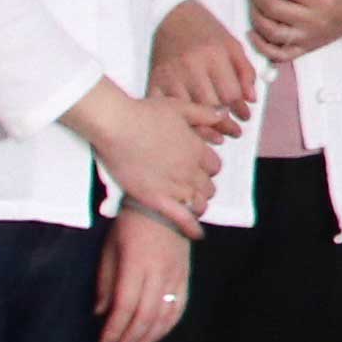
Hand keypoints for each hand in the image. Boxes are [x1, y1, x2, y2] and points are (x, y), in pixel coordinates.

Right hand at [70, 79, 220, 227]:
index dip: (207, 168)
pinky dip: (191, 227)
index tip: (199, 168)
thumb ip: (204, 114)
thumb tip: (224, 115)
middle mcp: (190, 170)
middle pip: (208, 186)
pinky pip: (180, 218)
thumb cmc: (144, 113)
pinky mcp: (156, 198)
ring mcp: (174, 186)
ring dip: (197, 204)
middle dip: (202, 186)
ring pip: (198, 202)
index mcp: (197, 150)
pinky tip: (196, 233)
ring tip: (192, 204)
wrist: (117, 126)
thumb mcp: (179, 107)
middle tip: (191, 185)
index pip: (214, 167)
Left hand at [93, 207, 192, 341]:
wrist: (165, 204)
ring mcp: (175, 276)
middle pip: (144, 317)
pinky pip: (179, 308)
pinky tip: (155, 337)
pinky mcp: (185, 277)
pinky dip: (167, 327)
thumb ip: (106, 282)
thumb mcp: (109, 248)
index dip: (114, 330)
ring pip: (164, 317)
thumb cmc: (130, 224)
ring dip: (148, 339)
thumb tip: (101, 313)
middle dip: (129, 340)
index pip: (124, 307)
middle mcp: (158, 273)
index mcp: (135, 264)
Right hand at [151, 0, 256, 136]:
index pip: (231, 93)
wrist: (168, 15)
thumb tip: (251, 100)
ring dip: (206, 128)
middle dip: (226, 124)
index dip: (240, 109)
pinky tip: (193, 128)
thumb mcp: (232, 44)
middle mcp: (191, 66)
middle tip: (235, 131)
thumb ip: (245, 71)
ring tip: (219, 136)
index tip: (245, 117)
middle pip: (210, 106)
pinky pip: (167, 109)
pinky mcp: (154, 80)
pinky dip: (180, 122)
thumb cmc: (205, 30)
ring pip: (189, 111)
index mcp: (214, 55)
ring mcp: (170, 75)